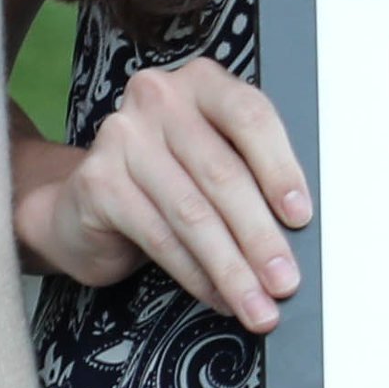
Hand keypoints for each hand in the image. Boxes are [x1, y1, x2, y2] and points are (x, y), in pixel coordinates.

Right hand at [21, 55, 308, 325]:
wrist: (87, 201)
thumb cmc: (169, 177)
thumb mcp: (214, 158)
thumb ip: (252, 173)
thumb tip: (299, 230)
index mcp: (202, 83)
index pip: (250, 117)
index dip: (281, 170)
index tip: (301, 217)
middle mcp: (158, 99)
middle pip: (222, 174)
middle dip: (260, 238)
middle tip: (285, 282)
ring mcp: (122, 138)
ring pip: (192, 214)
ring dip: (231, 268)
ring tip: (256, 303)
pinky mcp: (97, 182)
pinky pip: (158, 237)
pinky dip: (195, 274)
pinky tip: (217, 295)